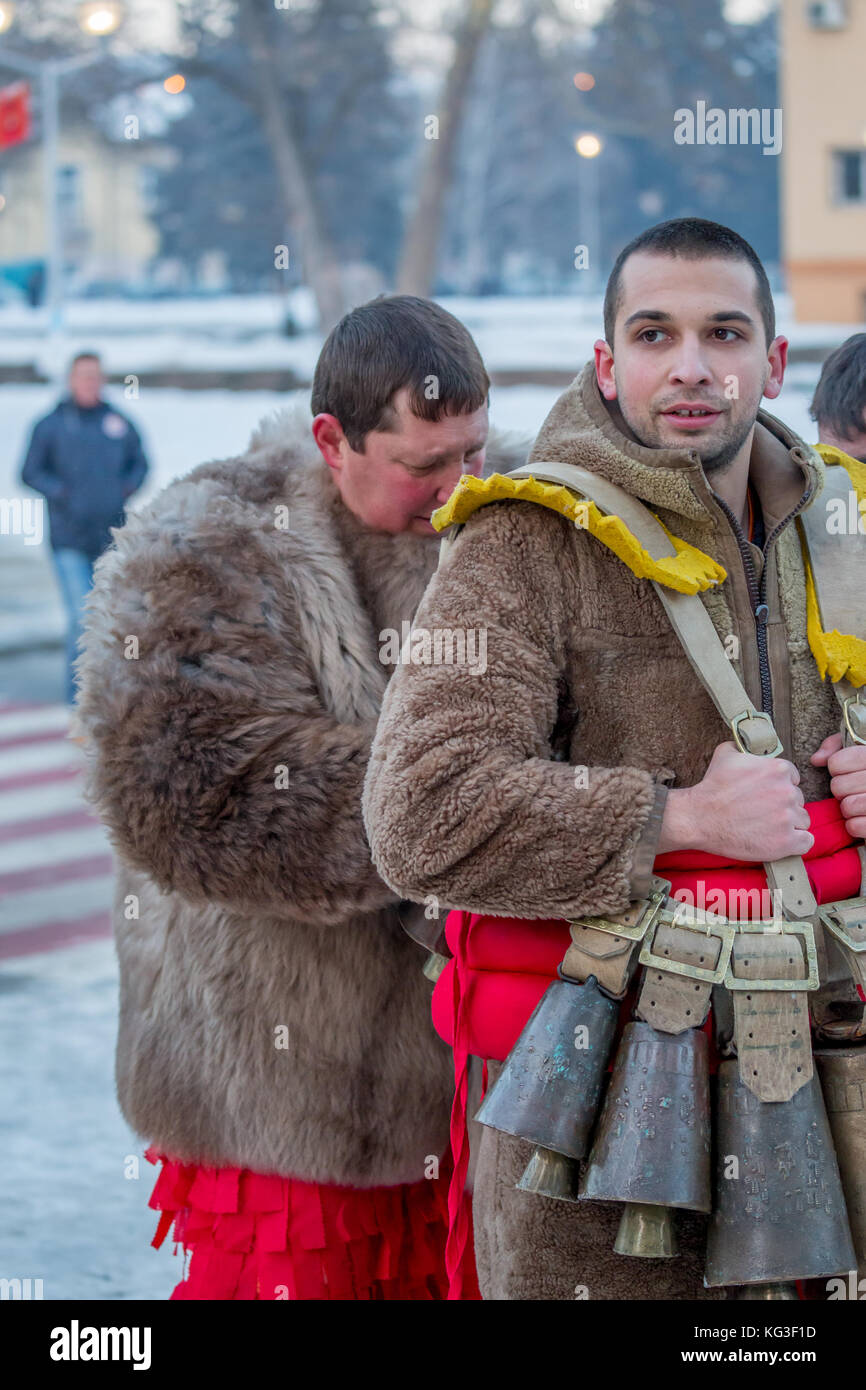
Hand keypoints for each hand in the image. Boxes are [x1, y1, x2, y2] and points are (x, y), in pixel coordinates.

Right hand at [657, 740, 812, 860]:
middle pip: (798, 799)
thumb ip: (746, 748)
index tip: (766, 795)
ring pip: (802, 820)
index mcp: (778, 769)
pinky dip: (795, 843)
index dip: (779, 787)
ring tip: (766, 827)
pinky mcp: (786, 842)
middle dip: (783, 806)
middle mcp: (787, 791)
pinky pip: (806, 842)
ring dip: (789, 824)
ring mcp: (788, 818)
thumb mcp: (725, 754)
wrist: (699, 818)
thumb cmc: (712, 788)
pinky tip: (778, 840)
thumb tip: (750, 746)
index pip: (794, 778)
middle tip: (762, 812)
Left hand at [811, 732, 865, 839]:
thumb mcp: (860, 744)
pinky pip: (854, 826)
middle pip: (838, 786)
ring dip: (848, 808)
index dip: (836, 768)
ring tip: (859, 802)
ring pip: (847, 807)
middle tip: (853, 789)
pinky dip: (854, 825)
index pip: (836, 763)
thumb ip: (837, 745)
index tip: (847, 770)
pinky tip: (863, 817)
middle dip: (841, 789)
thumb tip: (816, 760)